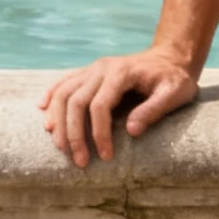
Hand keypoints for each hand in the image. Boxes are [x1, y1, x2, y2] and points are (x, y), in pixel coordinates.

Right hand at [39, 51, 199, 167]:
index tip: (105, 157)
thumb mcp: (175, 94)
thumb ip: (155, 110)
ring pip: (64, 92)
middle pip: (76, 101)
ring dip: (58, 121)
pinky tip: (43, 111)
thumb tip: (131, 131)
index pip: (100, 105)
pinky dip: (51, 96)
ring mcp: (93, 68)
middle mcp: (102, 68)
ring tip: (61, 148)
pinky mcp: (89, 72)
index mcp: (122, 72)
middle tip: (80, 161)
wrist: (172, 57)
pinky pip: (64, 82)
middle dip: (74, 134)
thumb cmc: (175, 79)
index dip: (99, 133)